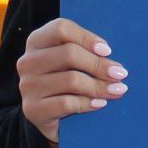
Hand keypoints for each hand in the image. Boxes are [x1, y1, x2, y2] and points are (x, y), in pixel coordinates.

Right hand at [16, 18, 126, 143]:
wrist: (44, 118)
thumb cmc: (63, 83)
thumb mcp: (69, 63)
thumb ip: (85, 54)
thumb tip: (114, 65)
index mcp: (36, 41)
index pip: (61, 29)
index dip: (87, 38)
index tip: (107, 51)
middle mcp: (28, 61)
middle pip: (69, 53)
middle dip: (99, 64)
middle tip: (120, 74)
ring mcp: (28, 85)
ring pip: (71, 80)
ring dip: (99, 86)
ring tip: (117, 90)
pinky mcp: (32, 109)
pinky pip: (67, 103)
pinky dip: (88, 103)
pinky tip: (100, 104)